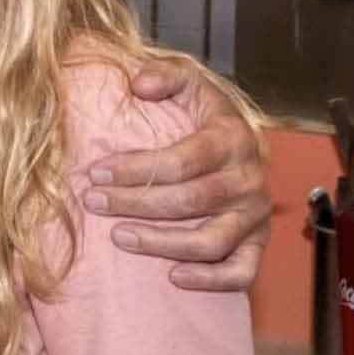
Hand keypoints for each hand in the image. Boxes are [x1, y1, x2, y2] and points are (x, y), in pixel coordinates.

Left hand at [83, 59, 269, 291]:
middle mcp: (249, 179)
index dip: (135, 168)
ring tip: (119, 237)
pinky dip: (210, 280)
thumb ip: (164, 74)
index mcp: (233, 138)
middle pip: (190, 200)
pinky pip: (242, 272)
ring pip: (211, 241)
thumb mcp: (189, 81)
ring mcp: (255, 215)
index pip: (181, 160)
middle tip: (94, 203)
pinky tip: (172, 276)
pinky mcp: (258, 242)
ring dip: (162, 243)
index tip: (96, 173)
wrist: (241, 140)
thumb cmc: (204, 113)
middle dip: (135, 203)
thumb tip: (138, 85)